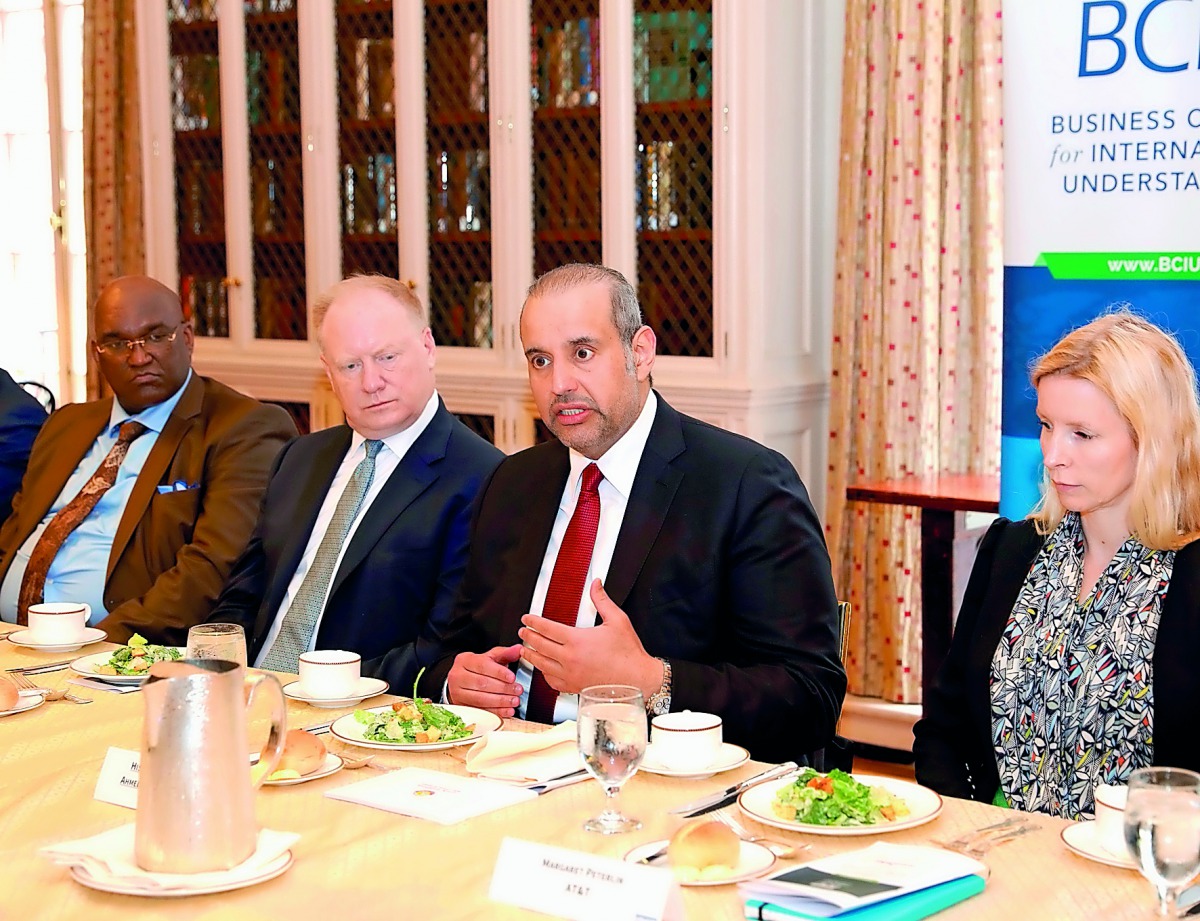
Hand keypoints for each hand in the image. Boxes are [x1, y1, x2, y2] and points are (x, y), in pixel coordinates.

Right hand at [446, 644, 523, 716]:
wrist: (462, 682)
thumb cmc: (477, 669)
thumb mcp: (490, 658)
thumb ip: (505, 653)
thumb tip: (519, 649)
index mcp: (464, 660)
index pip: (483, 665)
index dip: (499, 672)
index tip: (512, 677)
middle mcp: (457, 676)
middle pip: (482, 683)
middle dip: (503, 688)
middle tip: (518, 690)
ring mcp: (457, 693)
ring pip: (480, 699)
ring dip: (501, 701)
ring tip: (514, 700)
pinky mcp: (461, 707)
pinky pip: (481, 711)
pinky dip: (496, 712)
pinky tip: (507, 710)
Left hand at [518, 579, 661, 696]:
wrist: (638, 680)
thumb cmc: (629, 653)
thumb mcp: (617, 620)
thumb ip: (602, 600)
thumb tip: (596, 584)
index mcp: (577, 640)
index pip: (546, 628)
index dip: (533, 622)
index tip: (526, 619)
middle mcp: (570, 659)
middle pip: (540, 646)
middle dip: (528, 637)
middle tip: (522, 632)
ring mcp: (570, 675)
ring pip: (542, 665)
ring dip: (531, 655)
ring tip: (524, 650)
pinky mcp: (574, 688)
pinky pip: (552, 682)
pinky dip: (544, 674)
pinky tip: (543, 670)